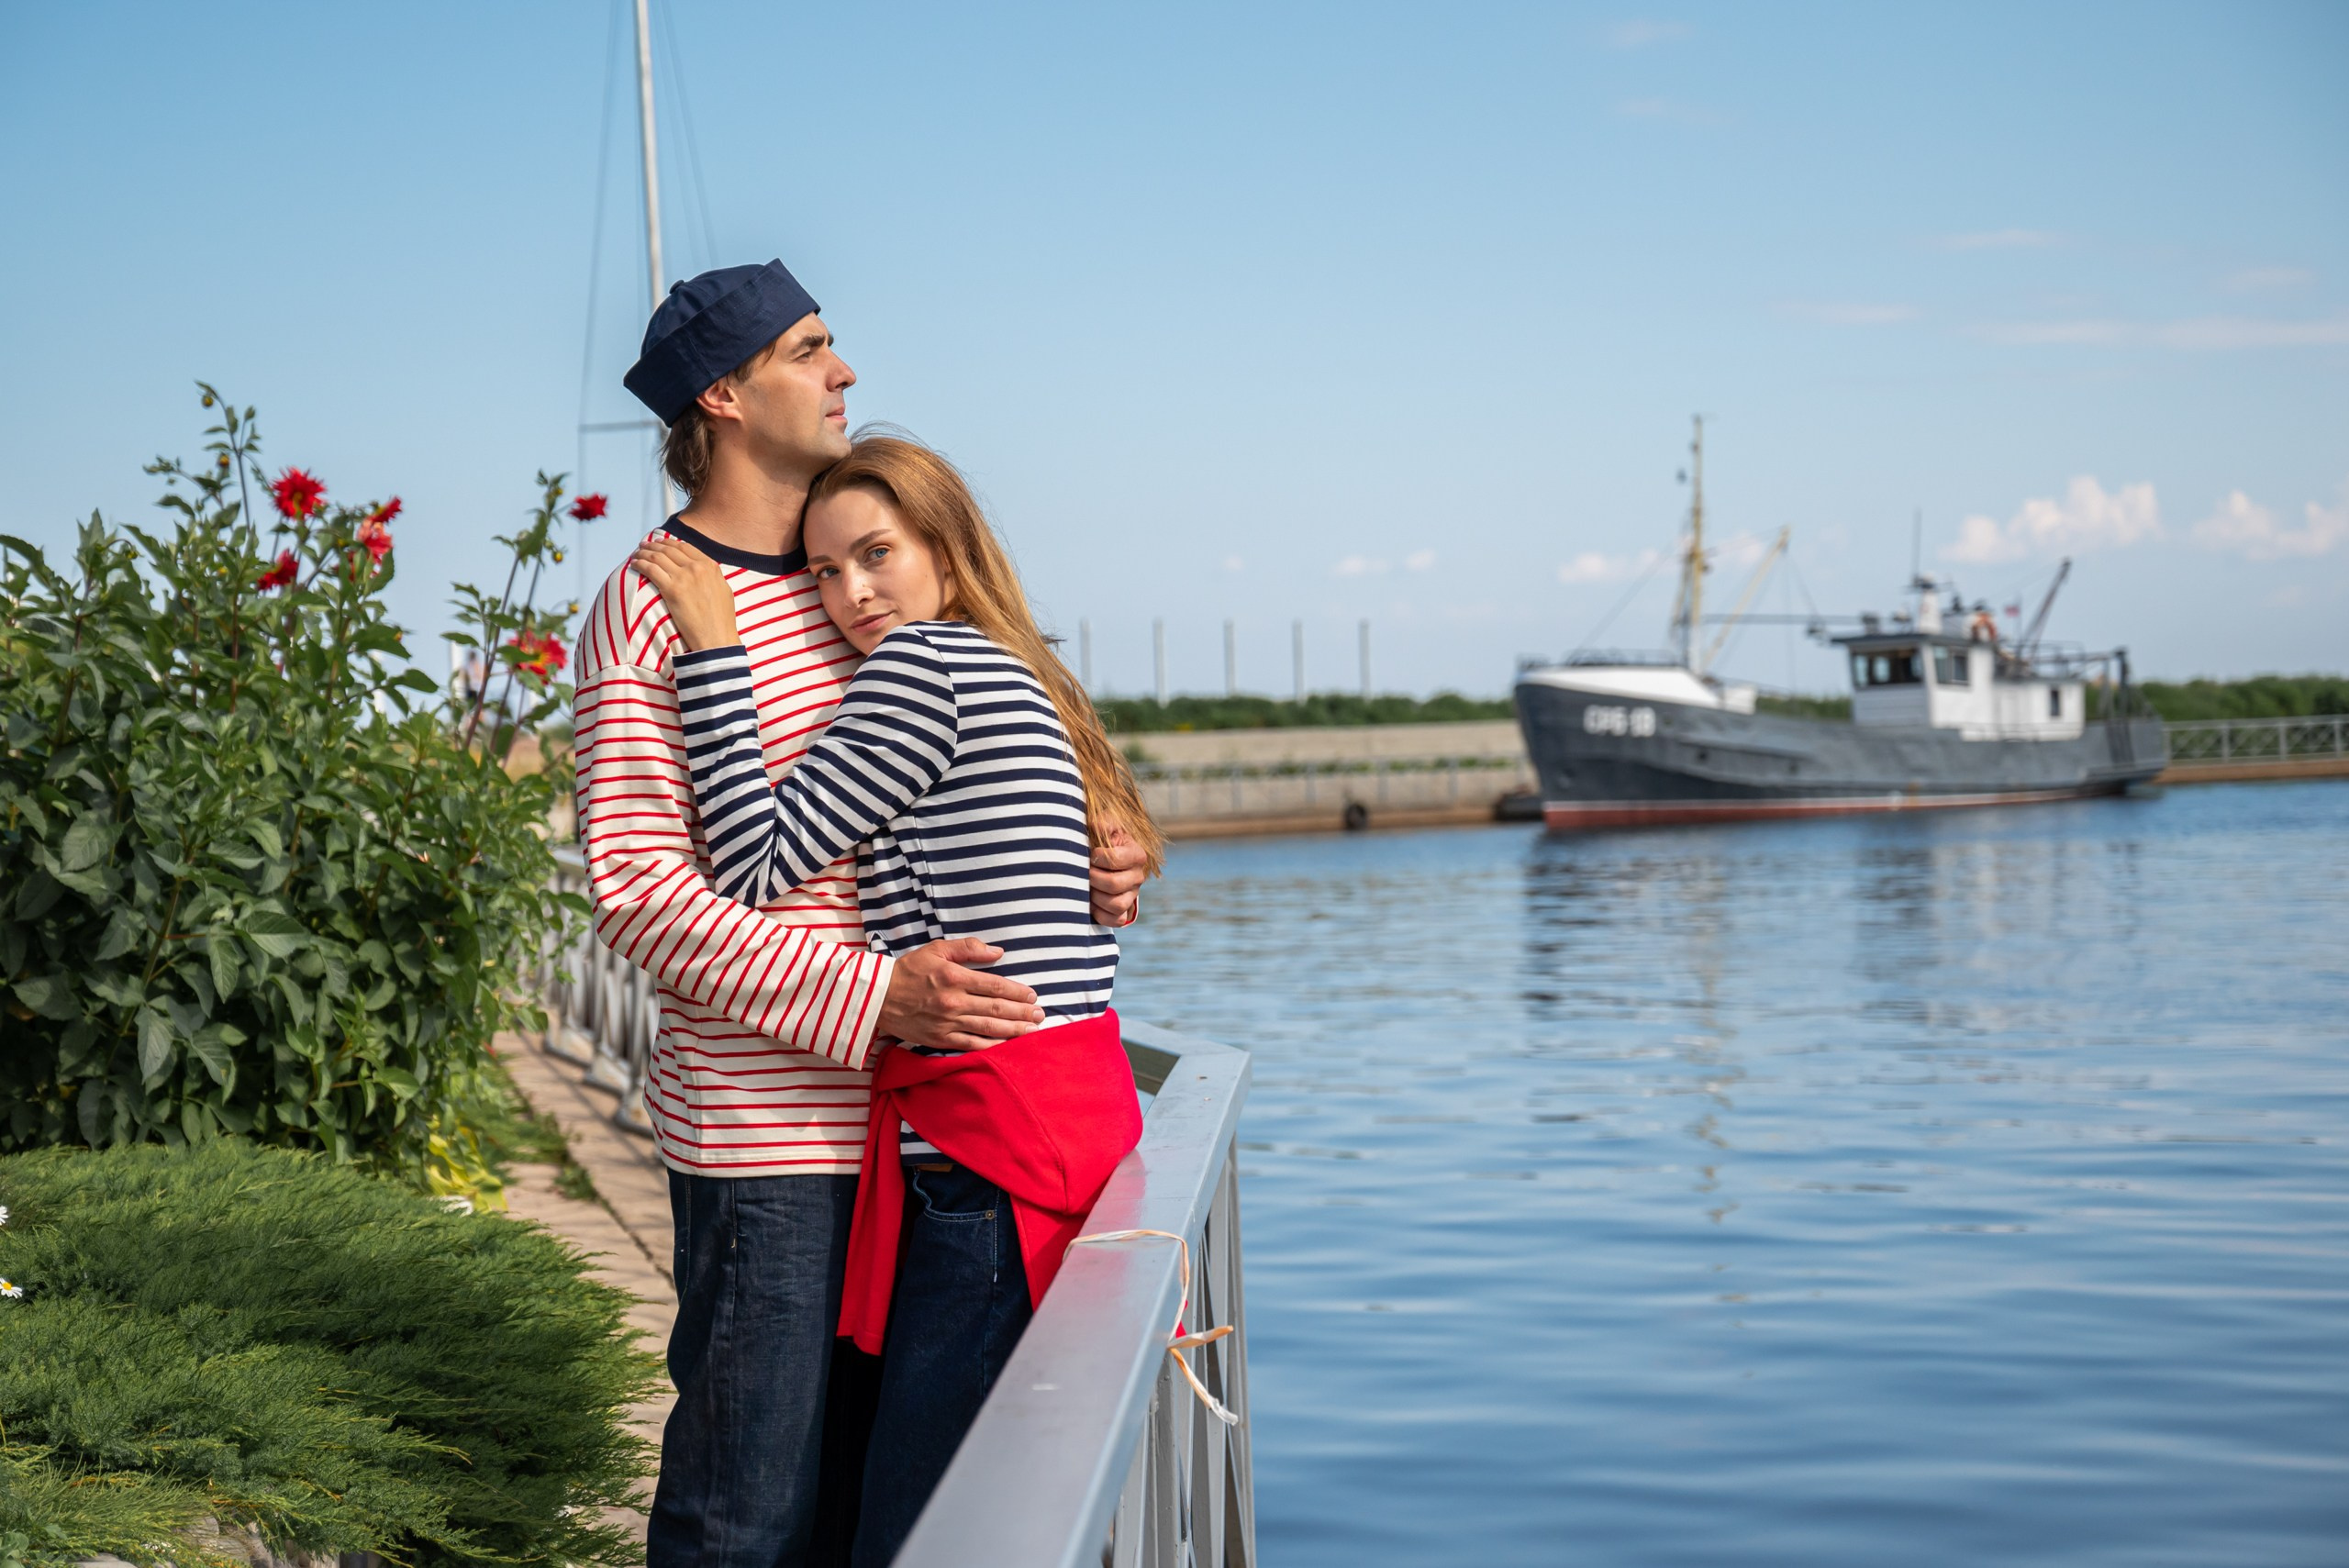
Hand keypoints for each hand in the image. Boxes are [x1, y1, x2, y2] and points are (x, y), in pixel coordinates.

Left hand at [632, 533, 741, 651]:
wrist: (716, 638)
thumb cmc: (721, 620)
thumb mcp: (723, 590)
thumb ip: (712, 576)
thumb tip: (703, 571)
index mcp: (710, 566)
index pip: (685, 547)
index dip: (669, 543)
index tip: (660, 543)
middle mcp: (697, 567)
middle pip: (669, 549)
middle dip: (654, 545)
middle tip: (643, 545)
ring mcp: (684, 577)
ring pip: (658, 556)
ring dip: (644, 552)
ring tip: (637, 553)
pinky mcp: (672, 589)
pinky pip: (651, 569)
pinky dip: (640, 563)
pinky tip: (634, 564)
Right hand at [876, 938, 1043, 1051]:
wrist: (878, 997)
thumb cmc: (910, 970)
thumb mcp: (937, 949)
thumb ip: (968, 948)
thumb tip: (998, 952)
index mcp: (954, 977)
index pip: (995, 986)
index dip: (1017, 991)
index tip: (1032, 995)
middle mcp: (953, 1002)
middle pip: (996, 1008)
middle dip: (1022, 1012)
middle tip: (1040, 1014)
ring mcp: (947, 1023)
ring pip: (988, 1027)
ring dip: (1013, 1029)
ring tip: (1032, 1030)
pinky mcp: (940, 1039)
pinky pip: (971, 1044)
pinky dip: (991, 1045)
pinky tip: (1007, 1045)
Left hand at [1088, 823, 1145, 927]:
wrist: (1103, 862)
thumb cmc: (1102, 842)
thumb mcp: (1105, 827)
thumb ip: (1103, 823)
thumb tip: (1097, 825)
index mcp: (1136, 855)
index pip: (1116, 859)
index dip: (1098, 857)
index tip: (1090, 853)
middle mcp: (1138, 877)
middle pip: (1115, 884)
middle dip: (1093, 878)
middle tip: (1083, 872)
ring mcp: (1131, 896)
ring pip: (1116, 904)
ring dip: (1095, 897)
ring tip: (1086, 887)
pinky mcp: (1123, 912)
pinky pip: (1115, 920)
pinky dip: (1100, 914)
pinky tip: (1090, 902)